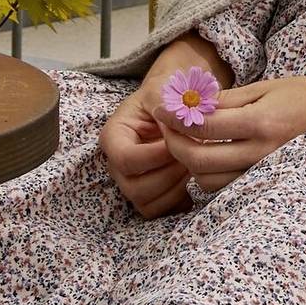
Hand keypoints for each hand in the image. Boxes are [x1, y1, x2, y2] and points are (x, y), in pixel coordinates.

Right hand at [98, 37, 221, 218]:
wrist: (175, 106)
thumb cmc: (166, 96)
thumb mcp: (162, 92)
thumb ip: (165, 106)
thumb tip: (176, 126)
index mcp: (113, 137)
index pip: (126, 159)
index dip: (155, 155)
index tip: (177, 142)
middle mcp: (117, 165)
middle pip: (134, 188)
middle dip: (168, 173)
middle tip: (189, 155)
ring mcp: (131, 183)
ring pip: (147, 204)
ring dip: (175, 187)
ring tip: (191, 164)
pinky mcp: (149, 196)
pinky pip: (161, 212)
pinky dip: (179, 200)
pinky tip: (191, 178)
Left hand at [159, 73, 305, 195]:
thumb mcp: (269, 87)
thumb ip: (228, 100)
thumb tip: (189, 105)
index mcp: (261, 122)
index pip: (202, 126)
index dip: (174, 116)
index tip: (159, 106)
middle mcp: (262, 153)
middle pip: (198, 159)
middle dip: (174, 142)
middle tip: (166, 125)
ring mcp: (266, 174)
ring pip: (208, 180)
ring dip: (190, 162)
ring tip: (189, 139)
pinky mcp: (268, 185)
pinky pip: (227, 188)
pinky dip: (211, 174)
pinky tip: (211, 154)